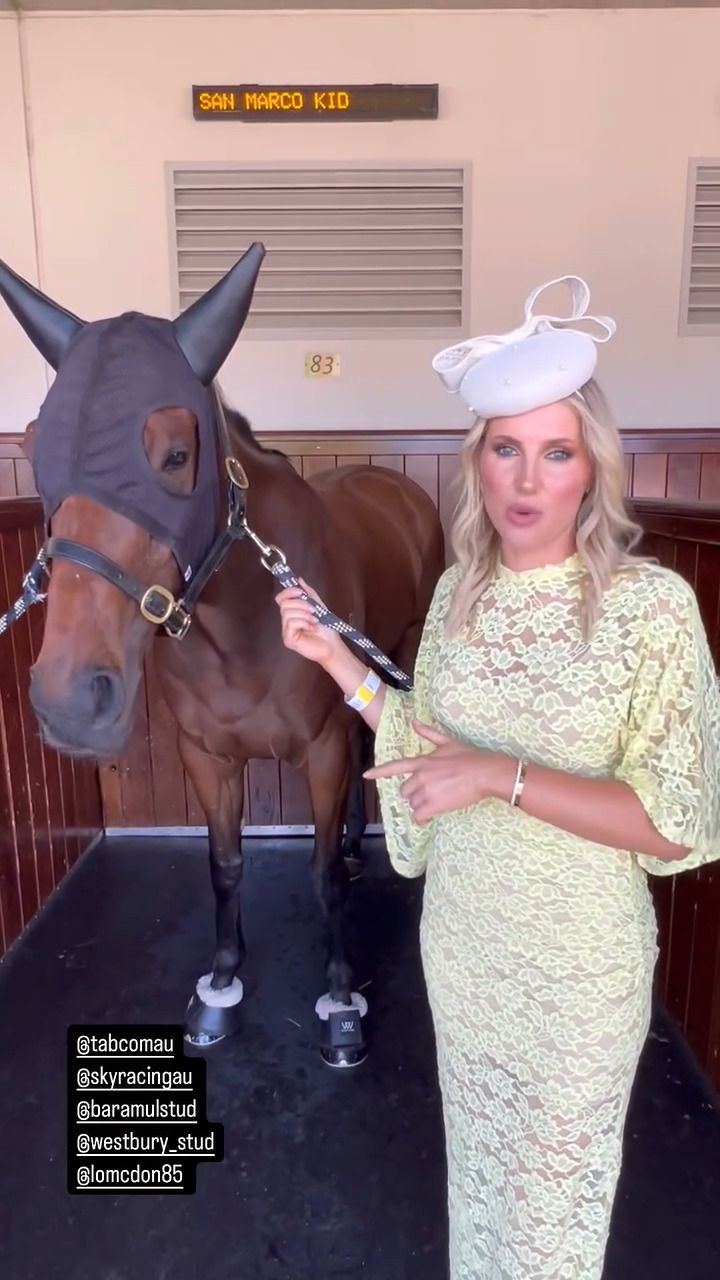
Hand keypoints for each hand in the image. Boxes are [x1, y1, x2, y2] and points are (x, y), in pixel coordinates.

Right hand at [274, 578, 344, 668]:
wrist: (333, 645)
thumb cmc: (327, 629)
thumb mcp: (318, 606)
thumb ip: (308, 593)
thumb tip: (299, 580)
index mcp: (292, 613)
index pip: (281, 598)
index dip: (288, 592)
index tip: (301, 592)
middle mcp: (286, 622)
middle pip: (284, 604)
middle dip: (300, 604)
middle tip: (313, 610)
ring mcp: (286, 632)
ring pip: (287, 613)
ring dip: (304, 614)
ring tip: (314, 620)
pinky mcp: (288, 640)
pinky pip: (290, 624)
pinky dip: (303, 622)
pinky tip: (311, 627)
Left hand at [364, 721, 513, 823]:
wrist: (484, 773)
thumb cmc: (469, 757)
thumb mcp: (448, 742)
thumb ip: (428, 733)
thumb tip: (414, 721)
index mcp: (422, 761)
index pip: (395, 766)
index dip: (379, 772)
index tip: (366, 775)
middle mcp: (420, 776)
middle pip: (404, 790)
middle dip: (413, 793)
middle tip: (429, 793)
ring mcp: (426, 791)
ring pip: (412, 804)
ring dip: (420, 805)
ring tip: (435, 802)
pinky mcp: (433, 805)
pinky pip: (419, 816)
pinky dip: (422, 819)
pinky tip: (428, 818)